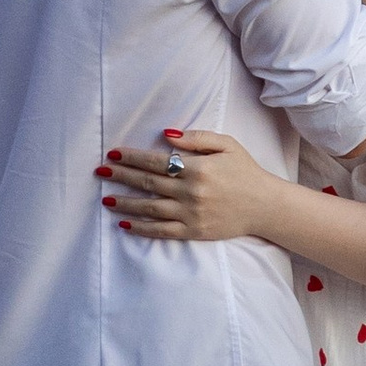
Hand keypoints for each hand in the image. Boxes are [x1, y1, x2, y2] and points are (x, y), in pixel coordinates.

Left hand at [97, 132, 275, 244]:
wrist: (265, 205)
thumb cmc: (245, 171)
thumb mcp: (227, 145)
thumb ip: (197, 138)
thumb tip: (166, 134)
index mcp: (198, 168)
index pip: (156, 161)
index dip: (132, 157)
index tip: (114, 154)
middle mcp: (191, 192)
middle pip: (148, 183)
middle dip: (121, 176)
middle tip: (100, 172)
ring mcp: (191, 214)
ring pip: (149, 208)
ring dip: (125, 203)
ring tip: (106, 199)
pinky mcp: (193, 231)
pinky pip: (161, 231)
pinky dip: (141, 228)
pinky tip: (124, 224)